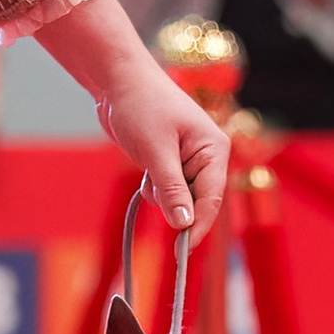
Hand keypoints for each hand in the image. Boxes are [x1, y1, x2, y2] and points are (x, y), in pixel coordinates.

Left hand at [35, 0, 230, 236]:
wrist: (118, 80)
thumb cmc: (141, 106)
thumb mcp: (156, 151)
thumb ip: (172, 190)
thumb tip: (185, 225)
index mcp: (215, 150)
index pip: (212, 200)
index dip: (198, 227)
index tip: (181, 252)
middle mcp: (207, 157)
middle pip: (196, 202)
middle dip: (171, 201)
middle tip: (151, 181)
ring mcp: (190, 160)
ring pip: (178, 198)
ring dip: (159, 192)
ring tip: (147, 163)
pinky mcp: (172, 162)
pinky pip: (166, 189)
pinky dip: (153, 186)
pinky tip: (144, 163)